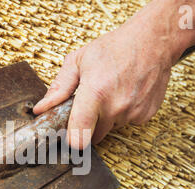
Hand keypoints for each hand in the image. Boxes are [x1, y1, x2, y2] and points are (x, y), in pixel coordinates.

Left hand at [33, 18, 175, 148]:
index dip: (72, 141)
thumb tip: (41, 108)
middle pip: (94, 136)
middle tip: (90, 104)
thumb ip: (59, 87)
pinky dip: (124, 113)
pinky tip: (125, 94)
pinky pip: (127, 123)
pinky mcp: (145, 115)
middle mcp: (115, 107)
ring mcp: (132, 113)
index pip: (80, 135)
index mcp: (95, 94)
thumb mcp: (79, 61)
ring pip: (111, 128)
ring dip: (107, 117)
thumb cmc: (115, 48)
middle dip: (89, 125)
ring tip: (111, 92)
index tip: (69, 139)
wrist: (153, 41)